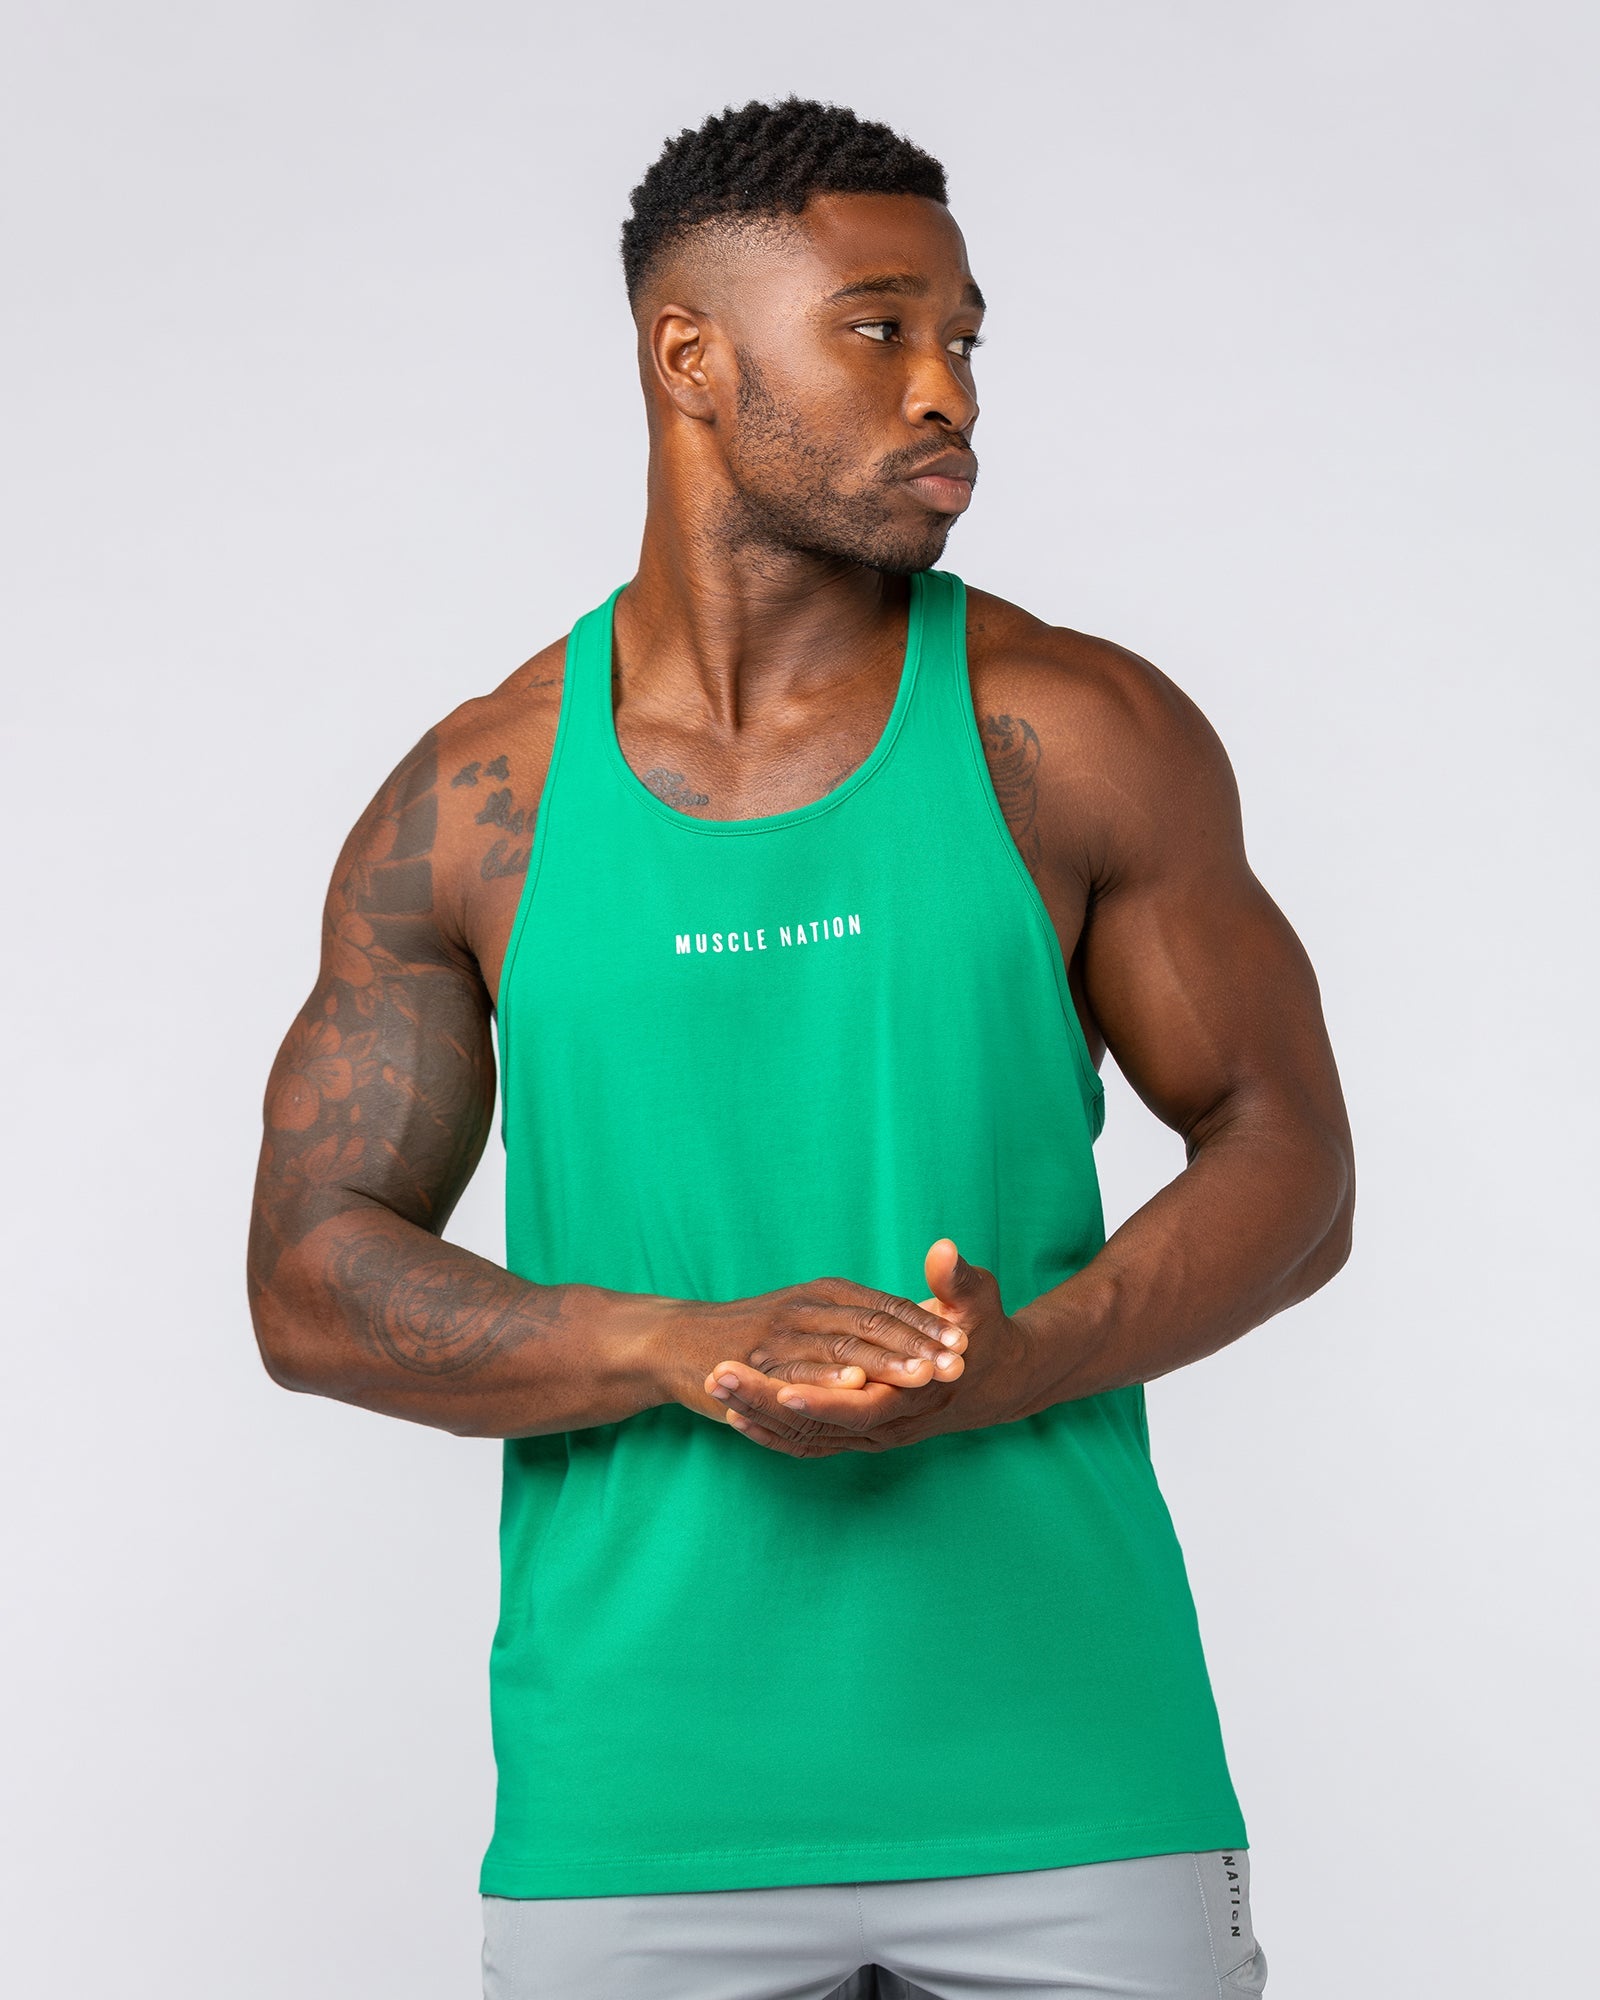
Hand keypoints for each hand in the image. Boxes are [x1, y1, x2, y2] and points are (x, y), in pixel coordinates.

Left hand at [705, 1240, 1032, 1457]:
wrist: (993, 1380)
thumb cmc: (985, 1335)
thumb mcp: (979, 1303)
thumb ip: (957, 1281)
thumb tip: (942, 1250)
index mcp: (918, 1396)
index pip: (862, 1406)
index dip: (821, 1397)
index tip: (777, 1386)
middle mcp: (890, 1424)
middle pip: (820, 1426)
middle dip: (767, 1402)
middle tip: (719, 1376)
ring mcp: (869, 1433)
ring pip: (805, 1437)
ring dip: (758, 1414)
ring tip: (712, 1385)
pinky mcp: (856, 1432)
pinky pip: (806, 1442)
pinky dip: (771, 1433)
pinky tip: (734, 1414)